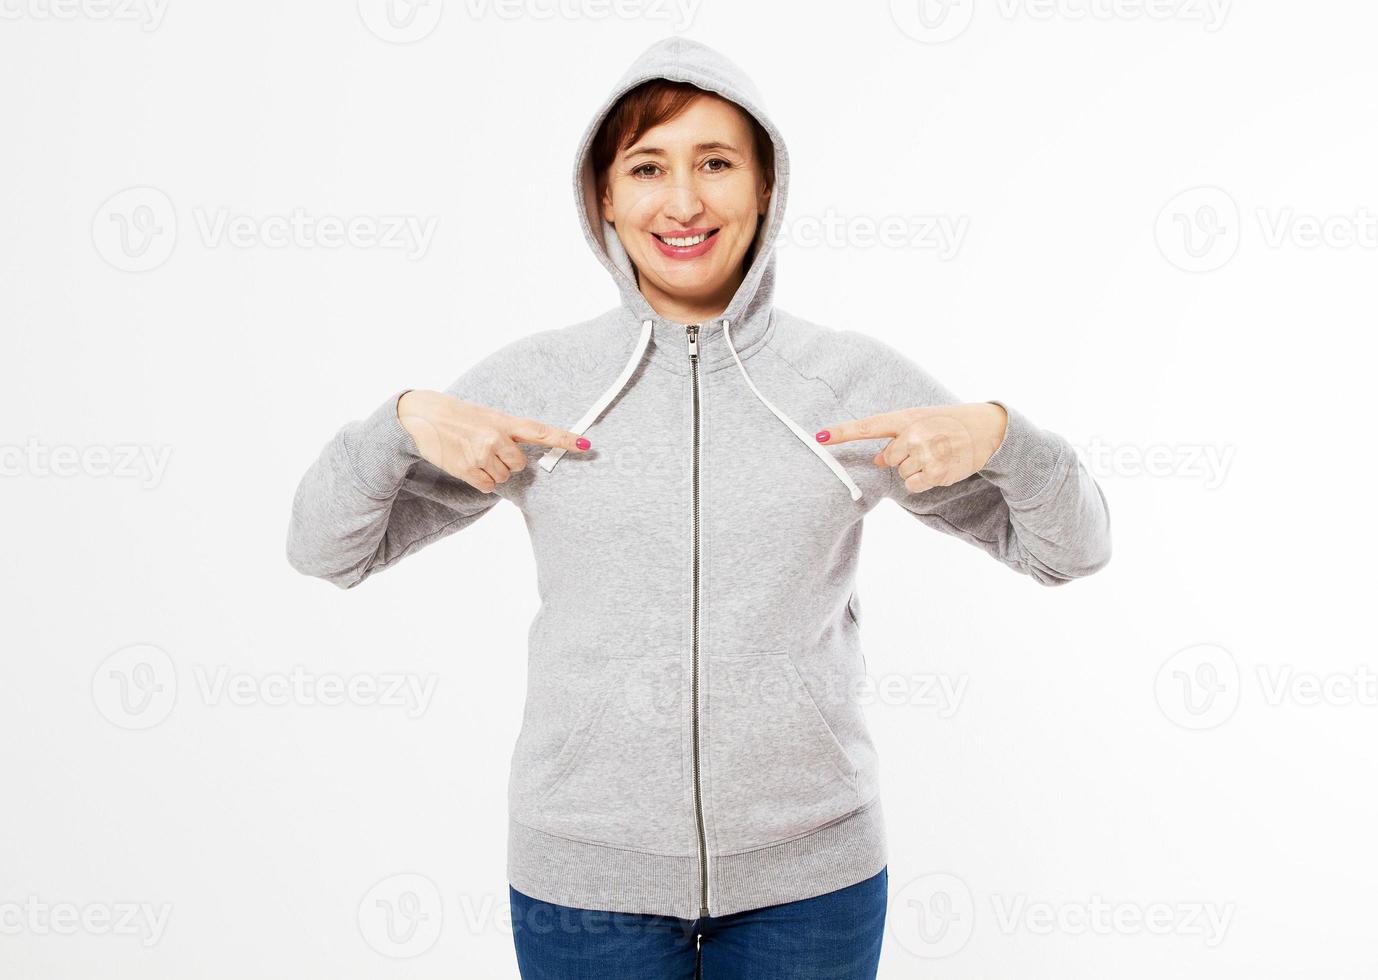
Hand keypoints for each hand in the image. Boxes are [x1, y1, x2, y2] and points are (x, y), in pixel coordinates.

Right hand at [396, 389, 589, 491]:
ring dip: (493, 470)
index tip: (586, 445)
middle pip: (519, 465)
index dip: (565, 440)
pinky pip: (488, 486)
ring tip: (475, 454)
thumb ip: (509, 432)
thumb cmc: (461, 417)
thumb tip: (524, 455)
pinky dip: (481, 479)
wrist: (425, 417)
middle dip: (508, 461)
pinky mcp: (468, 469)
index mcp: (505, 421)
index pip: (542, 431)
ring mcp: (482, 454)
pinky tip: (469, 464)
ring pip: (503, 477)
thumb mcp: (489, 417)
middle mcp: (496, 438)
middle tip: (488, 449)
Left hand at [815, 402, 1006, 493]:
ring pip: (901, 473)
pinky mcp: (936, 473)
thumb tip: (878, 460)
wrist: (986, 429)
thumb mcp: (921, 420)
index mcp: (906, 417)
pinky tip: (938, 468)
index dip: (842, 433)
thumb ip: (897, 436)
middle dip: (901, 457)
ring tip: (935, 455)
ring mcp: (925, 454)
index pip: (867, 426)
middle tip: (925, 448)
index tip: (819, 437)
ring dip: (914, 469)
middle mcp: (914, 434)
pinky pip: (912, 485)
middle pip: (887, 458)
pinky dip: (922, 481)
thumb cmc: (948, 423)